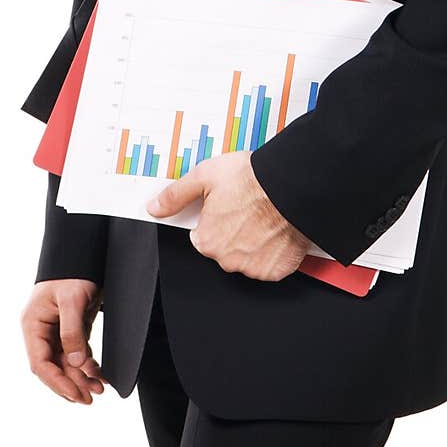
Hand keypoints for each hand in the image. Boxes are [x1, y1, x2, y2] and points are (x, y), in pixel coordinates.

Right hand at [21, 279, 105, 404]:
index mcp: (33, 325)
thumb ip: (72, 333)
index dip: (57, 382)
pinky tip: (99, 375)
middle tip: (90, 398)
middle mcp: (41, 331)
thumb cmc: (73, 272)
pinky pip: (76, 353)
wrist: (83, 251)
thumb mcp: (72, 301)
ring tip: (99, 390)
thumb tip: (75, 364)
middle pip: (53, 367)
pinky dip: (87, 365)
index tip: (75, 394)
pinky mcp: (70, 329)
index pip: (40, 363)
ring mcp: (55, 331)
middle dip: (72, 384)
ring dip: (81, 377)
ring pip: (66, 363)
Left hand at [145, 151, 310, 281]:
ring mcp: (253, 267)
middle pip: (224, 249)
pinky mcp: (277, 270)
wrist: (291, 186)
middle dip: (233, 232)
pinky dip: (273, 252)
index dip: (214, 219)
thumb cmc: (252, 180)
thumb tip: (155, 207)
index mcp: (207, 240)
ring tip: (263, 217)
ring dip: (253, 243)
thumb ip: (176, 195)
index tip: (227, 207)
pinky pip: (270, 264)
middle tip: (247, 210)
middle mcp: (227, 259)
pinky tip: (275, 231)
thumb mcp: (204, 176)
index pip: (202, 237)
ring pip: (247, 258)